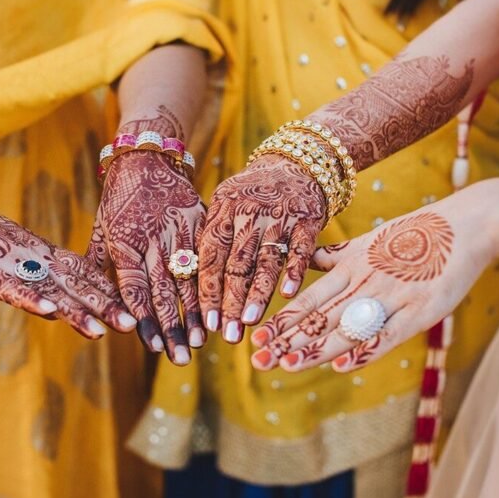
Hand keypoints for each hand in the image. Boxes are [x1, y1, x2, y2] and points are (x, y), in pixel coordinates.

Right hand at [0, 172, 135, 338]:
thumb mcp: (8, 260)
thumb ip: (34, 280)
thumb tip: (56, 305)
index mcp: (42, 256)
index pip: (83, 274)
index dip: (108, 291)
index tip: (135, 307)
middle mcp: (35, 260)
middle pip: (75, 284)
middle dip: (105, 305)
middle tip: (134, 325)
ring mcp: (12, 266)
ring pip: (50, 290)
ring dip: (77, 310)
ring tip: (104, 329)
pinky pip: (11, 287)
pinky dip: (31, 298)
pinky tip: (51, 311)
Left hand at [87, 151, 205, 363]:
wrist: (147, 157)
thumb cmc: (117, 198)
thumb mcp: (101, 228)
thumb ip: (97, 264)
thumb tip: (88, 301)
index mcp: (124, 243)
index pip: (135, 289)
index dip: (144, 319)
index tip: (154, 346)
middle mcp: (152, 240)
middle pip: (163, 291)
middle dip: (172, 328)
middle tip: (181, 359)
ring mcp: (178, 231)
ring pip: (188, 279)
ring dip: (196, 314)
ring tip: (202, 341)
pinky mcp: (199, 222)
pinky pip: (207, 257)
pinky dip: (213, 284)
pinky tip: (219, 306)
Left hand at [197, 153, 325, 344]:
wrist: (296, 164)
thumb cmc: (252, 195)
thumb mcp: (225, 207)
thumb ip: (212, 240)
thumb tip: (190, 286)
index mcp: (222, 211)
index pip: (210, 257)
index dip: (208, 291)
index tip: (207, 322)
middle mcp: (248, 213)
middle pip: (236, 264)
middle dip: (231, 302)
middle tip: (227, 334)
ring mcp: (279, 215)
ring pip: (266, 260)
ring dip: (258, 293)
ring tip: (250, 322)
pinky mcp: (308, 219)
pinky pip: (300, 249)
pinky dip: (294, 271)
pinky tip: (288, 295)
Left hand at [250, 184, 498, 372]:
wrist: (465, 225)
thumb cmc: (413, 235)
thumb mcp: (366, 242)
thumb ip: (332, 258)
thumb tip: (300, 260)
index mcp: (349, 267)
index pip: (307, 299)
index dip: (281, 320)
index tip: (256, 337)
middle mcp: (364, 282)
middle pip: (320, 316)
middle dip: (287, 340)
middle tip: (258, 359)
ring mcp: (392, 296)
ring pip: (346, 326)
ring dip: (316, 348)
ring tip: (287, 365)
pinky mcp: (421, 310)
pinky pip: (389, 334)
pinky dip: (366, 350)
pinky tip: (343, 366)